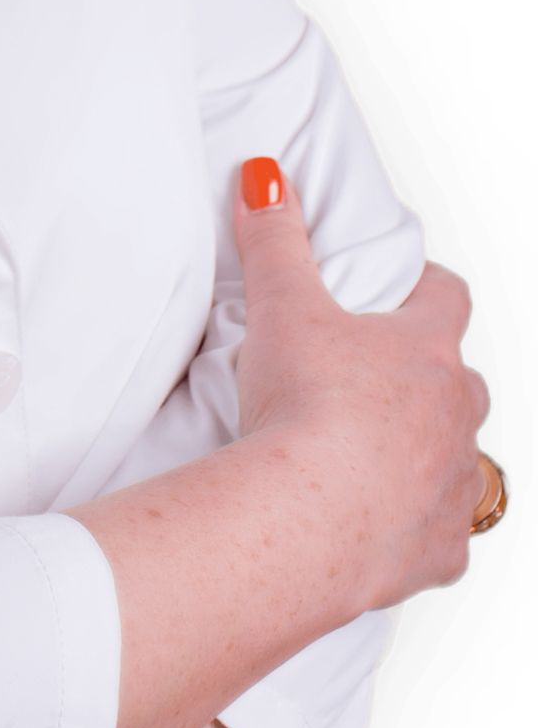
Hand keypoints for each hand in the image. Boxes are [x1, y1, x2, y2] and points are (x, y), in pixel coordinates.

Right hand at [231, 159, 491, 613]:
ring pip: (462, 461)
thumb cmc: (303, 405)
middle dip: (428, 379)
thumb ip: (276, 238)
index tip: (399, 286)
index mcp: (428, 351)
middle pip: (462, 382)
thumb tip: (265, 176)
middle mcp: (458, 417)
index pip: (448, 298)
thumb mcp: (281, 306)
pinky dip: (419, 530)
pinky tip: (382, 529)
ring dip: (429, 454)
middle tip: (372, 379)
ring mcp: (455, 487)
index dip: (425, 286)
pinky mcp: (440, 551)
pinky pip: (443, 537)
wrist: (307, 523)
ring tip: (376, 458)